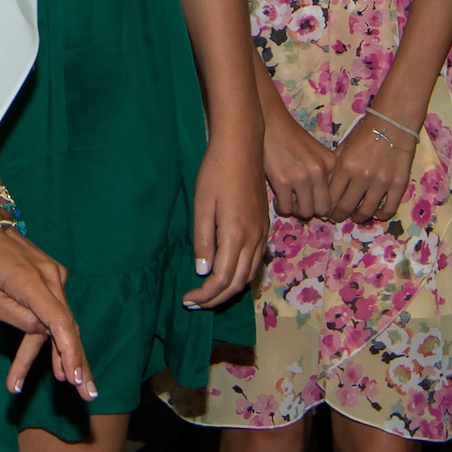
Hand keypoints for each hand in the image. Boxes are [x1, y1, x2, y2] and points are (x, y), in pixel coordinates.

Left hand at [0, 226, 96, 399]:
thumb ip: (18, 318)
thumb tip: (43, 334)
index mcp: (32, 282)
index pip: (60, 322)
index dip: (69, 352)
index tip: (75, 377)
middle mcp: (51, 278)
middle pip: (67, 326)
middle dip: (76, 362)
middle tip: (87, 395)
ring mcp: (53, 275)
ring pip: (61, 321)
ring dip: (64, 354)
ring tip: (74, 385)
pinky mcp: (49, 277)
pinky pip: (54, 310)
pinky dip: (54, 335)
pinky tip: (57, 363)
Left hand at [184, 131, 269, 307]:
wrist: (243, 148)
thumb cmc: (216, 172)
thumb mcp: (202, 205)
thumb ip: (202, 240)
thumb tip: (203, 272)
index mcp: (236, 236)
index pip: (221, 279)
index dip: (205, 295)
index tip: (187, 299)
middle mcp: (254, 240)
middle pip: (237, 283)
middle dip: (216, 298)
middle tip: (194, 303)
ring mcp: (262, 234)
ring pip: (249, 274)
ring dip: (229, 289)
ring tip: (208, 294)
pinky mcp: (264, 227)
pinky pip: (256, 261)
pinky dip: (242, 275)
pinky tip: (228, 274)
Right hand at [260, 98, 333, 220]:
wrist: (269, 122)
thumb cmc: (291, 138)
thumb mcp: (316, 153)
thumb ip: (324, 175)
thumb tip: (325, 210)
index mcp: (331, 164)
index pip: (335, 199)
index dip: (323, 204)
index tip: (313, 202)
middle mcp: (319, 171)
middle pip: (322, 209)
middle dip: (311, 209)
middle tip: (300, 203)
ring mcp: (301, 176)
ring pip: (305, 211)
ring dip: (296, 210)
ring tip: (289, 201)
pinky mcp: (281, 180)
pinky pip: (286, 207)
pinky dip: (282, 207)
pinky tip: (278, 199)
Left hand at [327, 110, 417, 225]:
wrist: (392, 124)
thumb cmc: (364, 133)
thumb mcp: (343, 147)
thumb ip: (334, 167)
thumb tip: (324, 188)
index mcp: (345, 166)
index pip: (331, 196)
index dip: (326, 207)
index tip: (324, 211)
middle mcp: (362, 177)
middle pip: (346, 207)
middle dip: (338, 216)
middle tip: (336, 218)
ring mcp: (382, 182)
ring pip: (367, 211)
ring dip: (358, 217)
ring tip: (355, 216)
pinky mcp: (399, 185)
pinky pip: (389, 209)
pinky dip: (380, 215)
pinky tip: (375, 212)